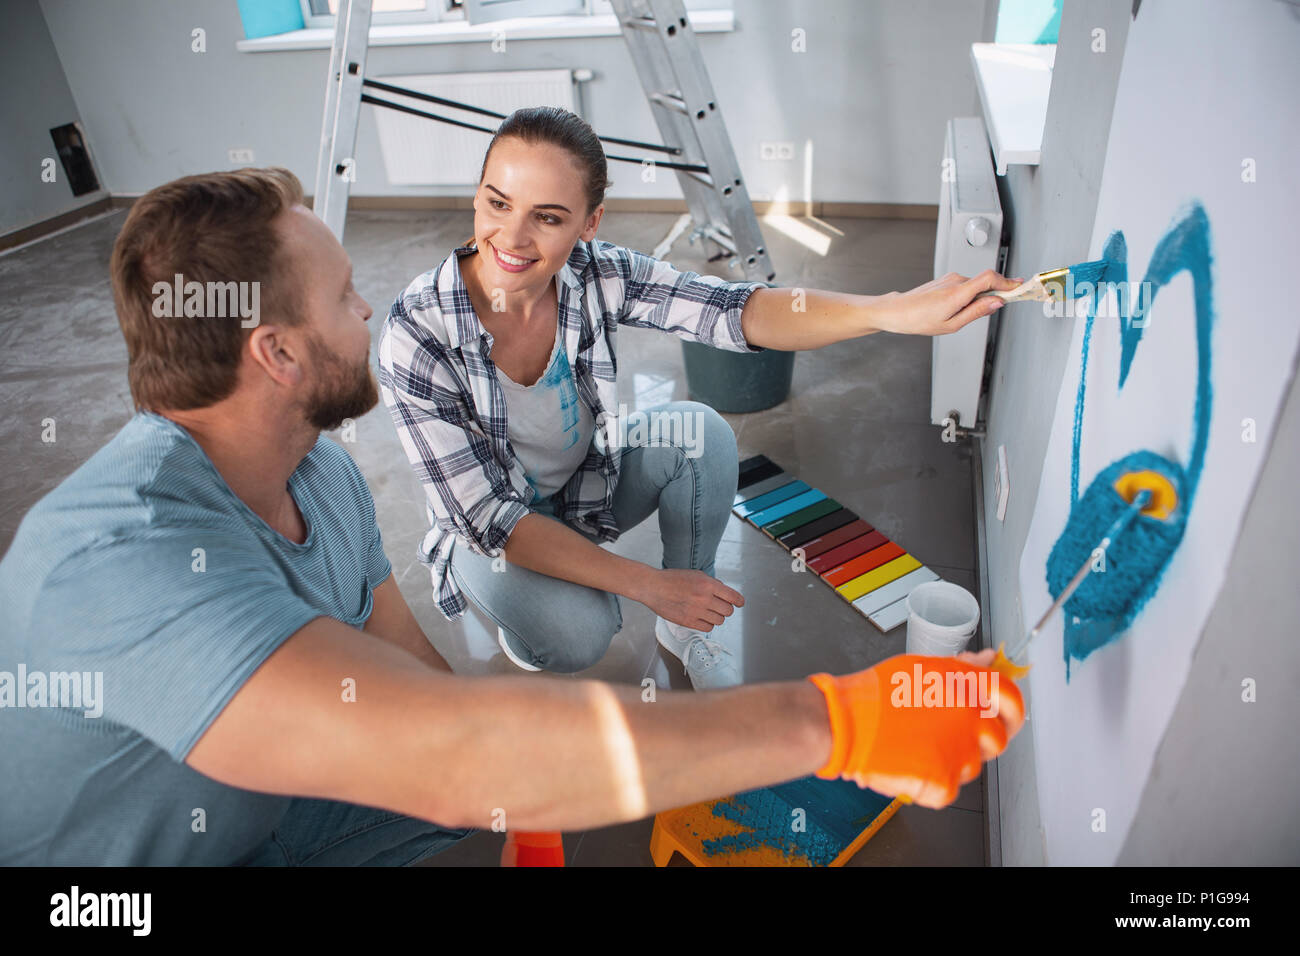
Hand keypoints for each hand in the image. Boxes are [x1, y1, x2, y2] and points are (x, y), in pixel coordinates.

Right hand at [640, 568, 743, 631]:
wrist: (653, 587)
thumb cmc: (673, 579)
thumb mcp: (696, 574)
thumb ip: (712, 584)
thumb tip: (725, 593)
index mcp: (708, 584)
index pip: (733, 597)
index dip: (739, 601)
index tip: (739, 603)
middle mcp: (704, 598)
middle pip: (728, 611)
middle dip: (726, 608)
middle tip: (720, 606)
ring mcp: (696, 611)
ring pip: (719, 621)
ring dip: (716, 616)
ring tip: (708, 611)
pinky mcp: (688, 622)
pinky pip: (708, 627)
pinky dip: (707, 623)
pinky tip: (701, 617)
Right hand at [808, 653, 1024, 807]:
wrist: (846, 725)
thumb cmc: (876, 695)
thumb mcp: (922, 668)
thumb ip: (962, 668)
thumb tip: (987, 660)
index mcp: (966, 687)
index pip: (1011, 698)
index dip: (1011, 707)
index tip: (1004, 712)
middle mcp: (970, 719)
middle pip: (998, 738)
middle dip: (980, 739)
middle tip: (950, 736)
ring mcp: (959, 754)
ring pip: (971, 764)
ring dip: (952, 758)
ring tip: (917, 745)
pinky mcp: (944, 783)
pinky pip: (949, 787)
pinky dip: (931, 780)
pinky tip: (909, 762)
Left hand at [870, 270, 1022, 336]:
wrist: (898, 311)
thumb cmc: (920, 320)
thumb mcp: (952, 324)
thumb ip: (977, 312)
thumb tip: (997, 303)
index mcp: (958, 292)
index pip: (990, 278)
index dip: (1008, 282)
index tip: (1020, 288)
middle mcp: (956, 280)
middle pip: (987, 282)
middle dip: (996, 293)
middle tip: (1003, 305)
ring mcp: (951, 278)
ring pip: (977, 285)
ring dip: (981, 296)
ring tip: (968, 313)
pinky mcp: (948, 279)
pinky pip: (968, 285)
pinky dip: (972, 294)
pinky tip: (961, 307)